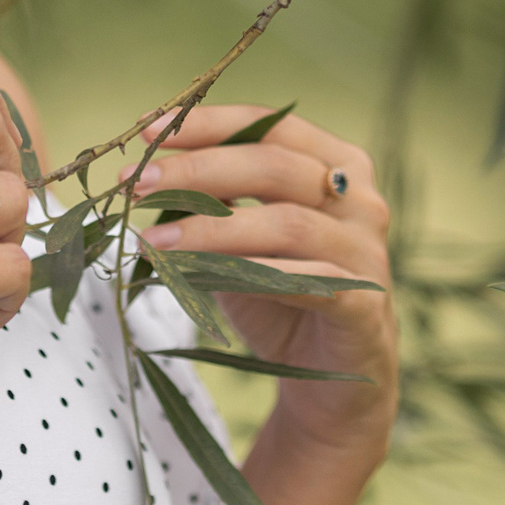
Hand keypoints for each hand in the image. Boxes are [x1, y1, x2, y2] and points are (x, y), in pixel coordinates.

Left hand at [137, 103, 397, 504]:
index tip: (148, 135)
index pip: (270, 125)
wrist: (329, 379)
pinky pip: (307, 282)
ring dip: (211, 230)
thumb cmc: (282, 290)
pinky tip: (200, 279)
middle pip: (274, 166)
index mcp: (337, 162)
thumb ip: (216, 199)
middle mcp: (360, 199)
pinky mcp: (365, 307)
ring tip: (153, 241)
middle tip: (137, 185)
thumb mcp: (241, 236)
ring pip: (286, 224)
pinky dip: (251, 276)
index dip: (207, 124)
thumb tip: (147, 170)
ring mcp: (367, 252)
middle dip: (197, 170)